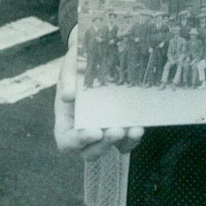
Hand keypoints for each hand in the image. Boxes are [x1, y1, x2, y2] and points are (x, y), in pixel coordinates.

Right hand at [53, 26, 143, 159]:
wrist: (96, 53)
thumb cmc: (78, 61)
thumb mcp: (70, 65)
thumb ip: (68, 78)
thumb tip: (67, 95)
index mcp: (66, 120)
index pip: (67, 142)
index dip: (79, 141)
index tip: (95, 131)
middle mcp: (82, 131)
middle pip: (89, 152)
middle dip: (104, 145)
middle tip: (117, 131)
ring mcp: (101, 130)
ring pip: (110, 149)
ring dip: (123, 143)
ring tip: (135, 130)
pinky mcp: (118, 126)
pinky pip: (125, 141)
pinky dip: (132, 138)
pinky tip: (139, 126)